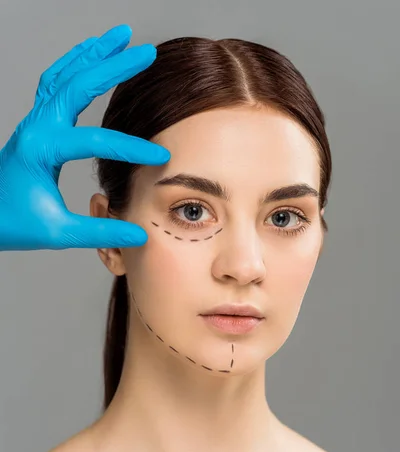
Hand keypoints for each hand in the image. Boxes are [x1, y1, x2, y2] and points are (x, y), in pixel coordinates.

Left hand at [0, 24, 169, 250]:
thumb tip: (139, 233)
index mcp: (41, 149)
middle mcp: (37, 127)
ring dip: (93, 53)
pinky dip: (75, 64)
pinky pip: (55, 82)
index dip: (131, 148)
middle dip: (115, 66)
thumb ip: (100, 231)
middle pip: (79, 84)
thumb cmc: (12, 223)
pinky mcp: (36, 123)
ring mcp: (35, 121)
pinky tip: (91, 55)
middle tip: (146, 52)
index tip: (161, 157)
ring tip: (120, 36)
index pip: (94, 141)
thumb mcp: (58, 233)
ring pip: (65, 74)